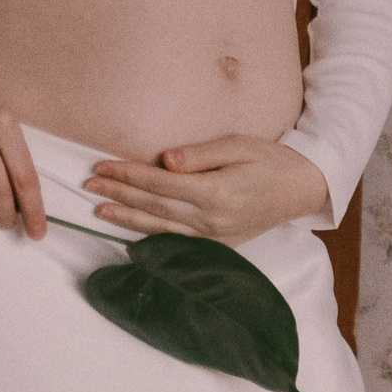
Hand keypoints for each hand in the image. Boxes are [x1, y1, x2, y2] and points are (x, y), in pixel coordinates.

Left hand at [82, 134, 330, 243]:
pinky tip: (130, 235)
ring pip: (160, 229)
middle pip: (153, 206)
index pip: (159, 183)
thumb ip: (200, 155)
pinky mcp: (218, 245)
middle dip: (118, 194)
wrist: (303, 188)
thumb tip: (165, 161)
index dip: (127, 174)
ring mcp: (214, 237)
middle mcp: (211, 220)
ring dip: (126, 218)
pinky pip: (177, 243)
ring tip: (98, 209)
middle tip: (88, 184)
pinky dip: (151, 239)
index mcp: (216, 193)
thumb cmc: (271, 160)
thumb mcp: (238, 145)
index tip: (101, 165)